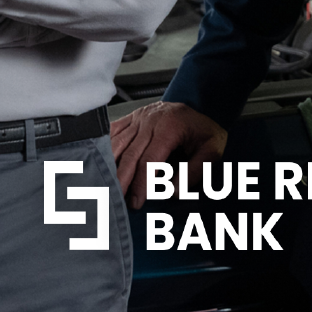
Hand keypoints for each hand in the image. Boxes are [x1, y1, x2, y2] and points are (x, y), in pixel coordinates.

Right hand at [111, 101, 226, 209]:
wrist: (202, 109)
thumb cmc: (206, 133)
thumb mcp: (212, 151)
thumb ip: (195, 172)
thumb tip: (172, 192)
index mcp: (170, 128)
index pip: (149, 160)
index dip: (141, 183)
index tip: (136, 202)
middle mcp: (151, 120)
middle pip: (129, 154)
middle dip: (122, 180)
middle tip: (116, 200)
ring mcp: (140, 117)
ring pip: (117, 143)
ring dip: (109, 166)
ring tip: (104, 186)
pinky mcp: (133, 117)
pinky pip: (114, 131)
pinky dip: (105, 146)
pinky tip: (99, 160)